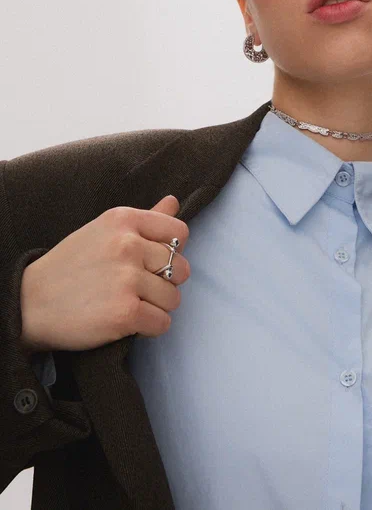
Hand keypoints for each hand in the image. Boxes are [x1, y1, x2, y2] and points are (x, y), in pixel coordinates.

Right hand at [19, 194, 190, 353]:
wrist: (29, 303)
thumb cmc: (70, 266)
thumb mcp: (104, 232)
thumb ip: (145, 219)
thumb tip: (174, 202)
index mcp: (124, 219)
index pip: (179, 232)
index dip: (172, 252)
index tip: (152, 263)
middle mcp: (128, 245)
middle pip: (182, 268)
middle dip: (165, 283)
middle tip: (138, 289)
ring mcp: (127, 279)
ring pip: (173, 298)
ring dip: (157, 307)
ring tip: (130, 304)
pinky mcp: (125, 313)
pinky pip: (163, 323)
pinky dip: (149, 328)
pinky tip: (128, 322)